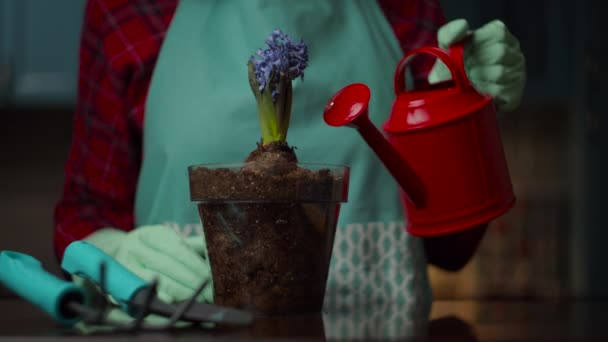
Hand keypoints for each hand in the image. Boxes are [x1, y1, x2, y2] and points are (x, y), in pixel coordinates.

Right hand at [83, 225, 212, 304]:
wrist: (120, 256)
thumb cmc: (154, 250)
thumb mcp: (170, 241)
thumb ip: (193, 245)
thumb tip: (215, 250)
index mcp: (151, 234)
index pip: (177, 248)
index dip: (195, 264)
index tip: (211, 276)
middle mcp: (134, 247)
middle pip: (167, 266)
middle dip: (192, 280)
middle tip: (211, 292)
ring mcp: (124, 266)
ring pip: (156, 280)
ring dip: (180, 292)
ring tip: (199, 298)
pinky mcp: (117, 284)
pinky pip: (143, 294)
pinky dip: (160, 299)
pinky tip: (174, 302)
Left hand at [428, 19, 526, 111]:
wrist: (452, 96)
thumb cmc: (451, 67)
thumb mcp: (446, 47)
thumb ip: (449, 33)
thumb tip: (463, 25)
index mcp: (499, 34)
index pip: (498, 33)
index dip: (477, 46)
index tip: (465, 54)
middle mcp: (513, 50)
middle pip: (501, 52)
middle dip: (476, 63)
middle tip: (466, 70)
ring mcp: (518, 72)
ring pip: (501, 72)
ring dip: (478, 78)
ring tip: (470, 80)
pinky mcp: (515, 93)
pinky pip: (501, 90)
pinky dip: (483, 91)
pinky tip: (477, 91)